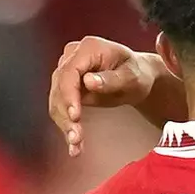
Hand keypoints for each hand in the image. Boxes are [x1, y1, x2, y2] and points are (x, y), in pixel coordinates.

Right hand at [49, 36, 156, 155]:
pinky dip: (67, 126)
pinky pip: (62, 107)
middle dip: (66, 115)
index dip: (68, 95)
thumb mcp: (131, 76)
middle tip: (76, 137)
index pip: (69, 72)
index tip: (75, 116)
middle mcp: (73, 57)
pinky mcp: (67, 86)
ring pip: (57, 100)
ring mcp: (67, 71)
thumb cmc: (137, 73)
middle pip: (59, 88)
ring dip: (65, 125)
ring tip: (75, 144)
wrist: (137, 77)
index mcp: (89, 48)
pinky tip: (74, 144)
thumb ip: (111, 79)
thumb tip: (88, 81)